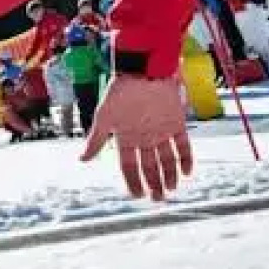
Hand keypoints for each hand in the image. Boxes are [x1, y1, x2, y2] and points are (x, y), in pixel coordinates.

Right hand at [79, 73, 194, 200]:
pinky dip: (185, 158)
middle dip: (153, 183)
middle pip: (150, 166)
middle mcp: (144, 137)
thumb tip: (81, 160)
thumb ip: (96, 140)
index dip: (133, 181)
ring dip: (170, 175)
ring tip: (171, 189)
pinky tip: (187, 172)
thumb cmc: (120, 91)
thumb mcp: (104, 118)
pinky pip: (183, 145)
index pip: (129, 166)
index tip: (138, 195)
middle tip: (158, 199)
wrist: (144, 69)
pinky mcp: (176, 122)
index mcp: (125, 137)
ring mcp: (161, 131)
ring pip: (167, 159)